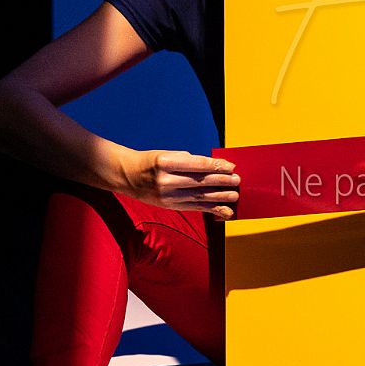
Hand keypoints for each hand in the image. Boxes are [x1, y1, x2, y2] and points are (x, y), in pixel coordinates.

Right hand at [121, 151, 240, 219]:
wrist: (127, 176)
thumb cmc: (151, 161)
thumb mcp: (168, 154)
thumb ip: (190, 161)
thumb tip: (216, 167)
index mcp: (165, 162)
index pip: (196, 165)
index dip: (216, 166)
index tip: (231, 166)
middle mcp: (166, 180)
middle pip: (200, 182)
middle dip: (221, 181)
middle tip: (237, 180)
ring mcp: (167, 195)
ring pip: (199, 197)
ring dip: (220, 197)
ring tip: (235, 195)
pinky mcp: (170, 206)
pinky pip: (195, 208)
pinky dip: (211, 209)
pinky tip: (224, 211)